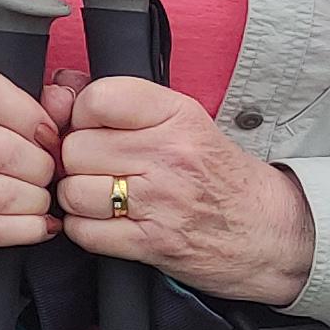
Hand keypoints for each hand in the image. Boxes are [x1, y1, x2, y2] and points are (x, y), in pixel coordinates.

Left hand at [56, 76, 317, 302]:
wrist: (271, 232)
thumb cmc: (219, 176)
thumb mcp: (181, 124)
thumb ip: (118, 101)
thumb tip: (57, 87)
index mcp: (176, 114)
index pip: (97, 98)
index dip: (80, 116)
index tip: (93, 130)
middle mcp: (170, 153)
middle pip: (75, 148)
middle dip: (76, 163)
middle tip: (99, 171)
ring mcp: (162, 200)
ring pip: (73, 191)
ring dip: (77, 199)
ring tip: (103, 199)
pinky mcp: (154, 243)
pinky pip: (85, 232)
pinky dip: (86, 231)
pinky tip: (107, 225)